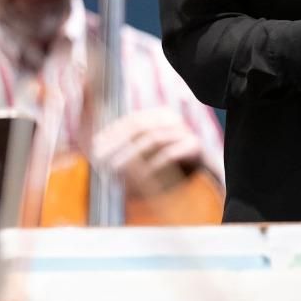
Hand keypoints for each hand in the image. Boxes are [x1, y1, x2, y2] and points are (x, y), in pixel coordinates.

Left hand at [91, 107, 205, 196]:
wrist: (207, 184)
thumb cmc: (169, 173)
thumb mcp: (145, 159)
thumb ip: (125, 151)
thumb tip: (94, 143)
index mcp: (160, 116)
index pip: (131, 120)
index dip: (111, 134)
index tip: (94, 150)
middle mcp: (173, 120)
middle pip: (139, 126)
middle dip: (116, 144)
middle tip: (100, 161)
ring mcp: (186, 132)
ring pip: (152, 138)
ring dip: (130, 157)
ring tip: (115, 171)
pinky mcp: (195, 147)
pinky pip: (169, 154)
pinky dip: (151, 166)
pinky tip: (139, 179)